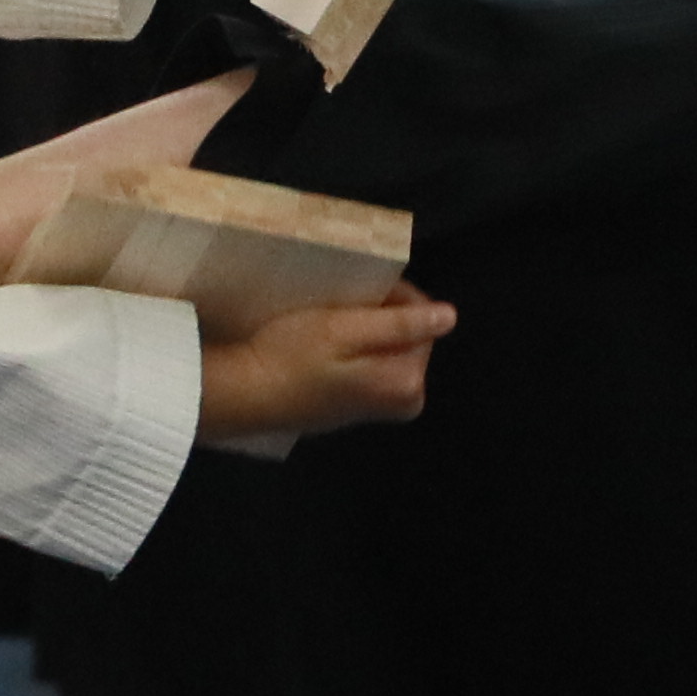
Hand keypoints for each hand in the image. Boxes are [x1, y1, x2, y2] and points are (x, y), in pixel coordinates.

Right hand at [197, 285, 452, 439]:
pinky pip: (370, 365)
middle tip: (342, 304)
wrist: (246, 395)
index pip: (424, 318)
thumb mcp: (345, 330)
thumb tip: (449, 317)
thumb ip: (401, 325)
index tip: (360, 288)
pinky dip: (353, 348)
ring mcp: (380, 407)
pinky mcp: (357, 406)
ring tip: (331, 320)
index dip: (394, 295)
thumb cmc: (292, 357)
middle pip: (408, 335)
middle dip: (381, 314)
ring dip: (365, 328)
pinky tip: (324, 343)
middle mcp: (404, 401)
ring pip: (388, 348)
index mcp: (408, 382)